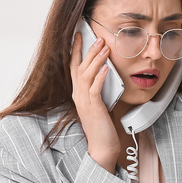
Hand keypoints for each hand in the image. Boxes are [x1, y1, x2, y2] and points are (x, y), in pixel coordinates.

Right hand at [70, 31, 120, 163]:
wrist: (102, 146)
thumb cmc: (102, 126)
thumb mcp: (100, 103)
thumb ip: (99, 89)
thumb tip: (107, 74)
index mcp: (78, 93)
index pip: (74, 67)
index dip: (76, 51)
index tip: (80, 36)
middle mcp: (78, 96)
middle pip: (79, 68)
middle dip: (88, 51)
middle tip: (98, 38)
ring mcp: (84, 102)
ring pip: (86, 75)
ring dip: (96, 60)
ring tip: (104, 48)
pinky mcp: (93, 108)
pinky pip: (94, 89)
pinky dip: (100, 77)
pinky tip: (107, 68)